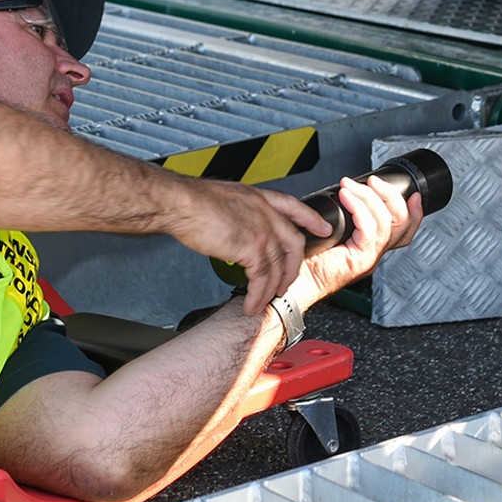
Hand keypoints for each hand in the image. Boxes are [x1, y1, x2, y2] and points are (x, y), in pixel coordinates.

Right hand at [164, 178, 333, 314]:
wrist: (181, 203)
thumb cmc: (193, 200)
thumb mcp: (227, 198)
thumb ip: (240, 213)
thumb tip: (237, 227)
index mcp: (259, 198)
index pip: (294, 207)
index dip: (310, 219)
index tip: (321, 228)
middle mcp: (265, 212)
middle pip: (293, 243)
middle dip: (293, 268)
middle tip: (287, 283)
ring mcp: (261, 229)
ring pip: (278, 266)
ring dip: (272, 288)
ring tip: (265, 300)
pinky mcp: (251, 247)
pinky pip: (261, 278)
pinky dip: (258, 295)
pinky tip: (252, 303)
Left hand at [293, 177, 423, 306]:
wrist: (296, 281)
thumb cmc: (307, 257)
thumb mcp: (332, 230)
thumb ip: (346, 216)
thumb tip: (348, 191)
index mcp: (371, 246)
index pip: (404, 229)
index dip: (414, 211)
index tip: (414, 193)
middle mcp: (375, 252)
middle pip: (402, 223)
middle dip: (391, 195)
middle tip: (373, 181)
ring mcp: (370, 257)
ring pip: (386, 222)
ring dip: (368, 197)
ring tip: (350, 185)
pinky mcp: (360, 260)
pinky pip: (368, 230)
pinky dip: (359, 209)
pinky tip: (346, 198)